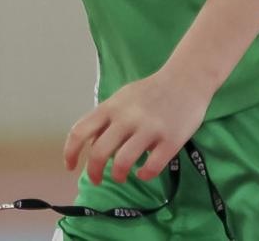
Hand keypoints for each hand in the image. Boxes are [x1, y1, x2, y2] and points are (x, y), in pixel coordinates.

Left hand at [62, 67, 210, 185]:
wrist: (187, 79)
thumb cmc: (152, 91)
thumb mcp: (123, 98)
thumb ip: (107, 119)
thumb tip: (92, 146)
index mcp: (112, 107)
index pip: (80, 131)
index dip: (70, 153)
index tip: (71, 166)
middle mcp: (127, 118)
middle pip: (99, 152)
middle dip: (94, 172)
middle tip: (98, 179)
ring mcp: (149, 129)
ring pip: (123, 162)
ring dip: (118, 175)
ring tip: (122, 176)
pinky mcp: (170, 140)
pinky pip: (152, 167)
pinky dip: (144, 175)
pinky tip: (145, 172)